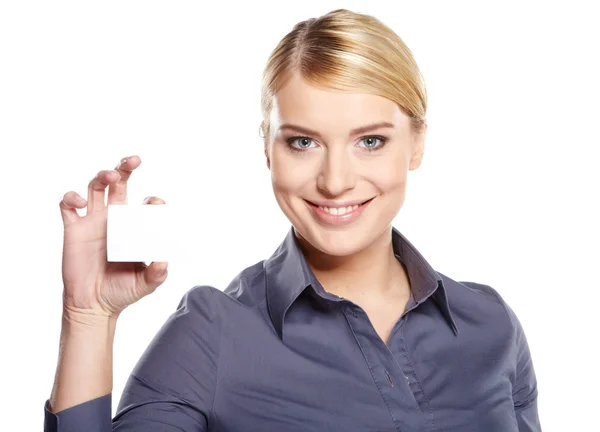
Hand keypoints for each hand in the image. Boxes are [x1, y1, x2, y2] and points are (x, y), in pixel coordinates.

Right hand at [59, 155, 167, 319]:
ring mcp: (93, 221)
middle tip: (134, 160)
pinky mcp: (74, 229)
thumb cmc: (121, 291)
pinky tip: (80, 201)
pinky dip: (71, 196)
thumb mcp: (145, 284)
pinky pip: (67, 205)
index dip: (153, 200)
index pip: (145, 203)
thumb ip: (157, 274)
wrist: (93, 306)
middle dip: (125, 167)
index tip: (155, 204)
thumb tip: (164, 262)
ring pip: (95, 187)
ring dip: (102, 175)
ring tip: (110, 176)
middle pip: (118, 183)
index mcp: (134, 227)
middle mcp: (114, 219)